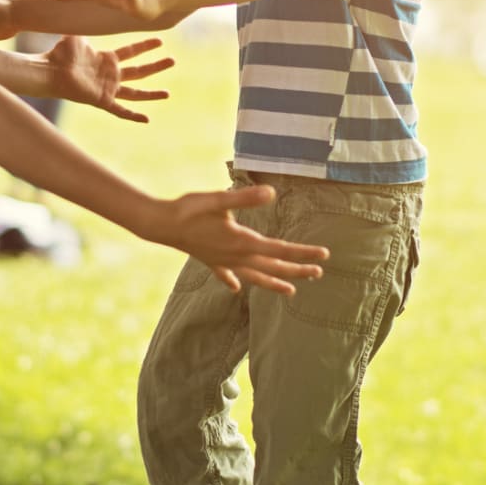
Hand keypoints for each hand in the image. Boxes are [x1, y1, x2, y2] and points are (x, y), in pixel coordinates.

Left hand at [46, 36, 173, 122]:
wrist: (50, 70)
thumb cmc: (60, 53)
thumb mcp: (78, 36)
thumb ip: (86, 25)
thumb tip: (84, 6)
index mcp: (107, 59)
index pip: (131, 52)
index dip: (145, 46)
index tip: (160, 41)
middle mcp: (110, 75)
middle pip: (139, 71)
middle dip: (156, 66)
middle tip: (173, 61)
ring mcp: (108, 88)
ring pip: (135, 93)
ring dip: (151, 94)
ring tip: (168, 93)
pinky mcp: (102, 100)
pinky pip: (120, 111)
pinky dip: (133, 115)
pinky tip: (147, 119)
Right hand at [153, 185, 327, 294]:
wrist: (160, 225)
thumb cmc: (189, 210)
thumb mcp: (219, 200)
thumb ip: (245, 198)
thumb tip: (272, 192)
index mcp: (243, 242)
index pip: (281, 250)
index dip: (304, 252)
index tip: (324, 255)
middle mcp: (236, 257)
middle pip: (273, 267)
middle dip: (297, 270)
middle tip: (319, 273)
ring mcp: (224, 262)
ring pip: (255, 277)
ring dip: (274, 283)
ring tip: (291, 291)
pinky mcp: (210, 261)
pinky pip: (228, 276)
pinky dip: (234, 281)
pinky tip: (237, 288)